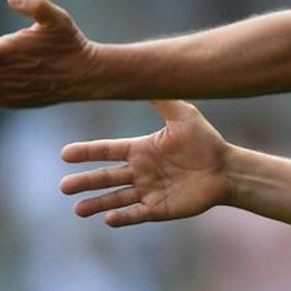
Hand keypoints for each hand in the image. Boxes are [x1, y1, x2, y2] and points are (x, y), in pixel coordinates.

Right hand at [59, 100, 230, 225]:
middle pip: (106, 177)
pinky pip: (137, 215)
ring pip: (116, 198)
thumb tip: (143, 72)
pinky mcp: (160, 209)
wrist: (227, 169)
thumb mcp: (183, 115)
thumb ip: (162, 99)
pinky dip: (122, 217)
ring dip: (97, 202)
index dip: (87, 152)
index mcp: (141, 149)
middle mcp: (140, 171)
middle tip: (63, 187)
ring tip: (78, 209)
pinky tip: (109, 219)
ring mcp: (149, 191)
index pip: (108, 151)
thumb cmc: (206, 141)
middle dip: (85, 181)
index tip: (64, 153)